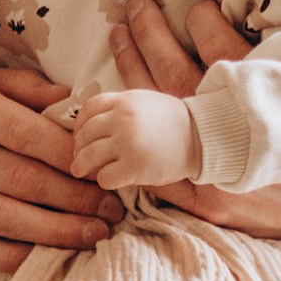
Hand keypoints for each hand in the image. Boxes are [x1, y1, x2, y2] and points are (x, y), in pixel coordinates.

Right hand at [0, 65, 113, 269]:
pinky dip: (18, 257)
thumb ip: (19, 86)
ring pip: (7, 220)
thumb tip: (76, 103)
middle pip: (25, 181)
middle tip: (114, 206)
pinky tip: (50, 256)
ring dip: (59, 231)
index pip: (29, 134)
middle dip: (77, 197)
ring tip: (97, 234)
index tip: (105, 164)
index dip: (74, 154)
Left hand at [69, 86, 196, 189]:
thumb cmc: (174, 123)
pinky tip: (111, 179)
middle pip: (85, 134)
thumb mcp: (146, 102)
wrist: (202, 138)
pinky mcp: (135, 167)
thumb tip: (92, 122)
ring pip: (89, 156)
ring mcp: (128, 143)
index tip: (79, 135)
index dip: (79, 124)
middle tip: (78, 157)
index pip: (88, 109)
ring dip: (83, 165)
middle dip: (78, 147)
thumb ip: (120, 107)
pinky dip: (104, 180)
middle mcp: (124, 119)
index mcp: (125, 101)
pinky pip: (105, 177)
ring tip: (81, 171)